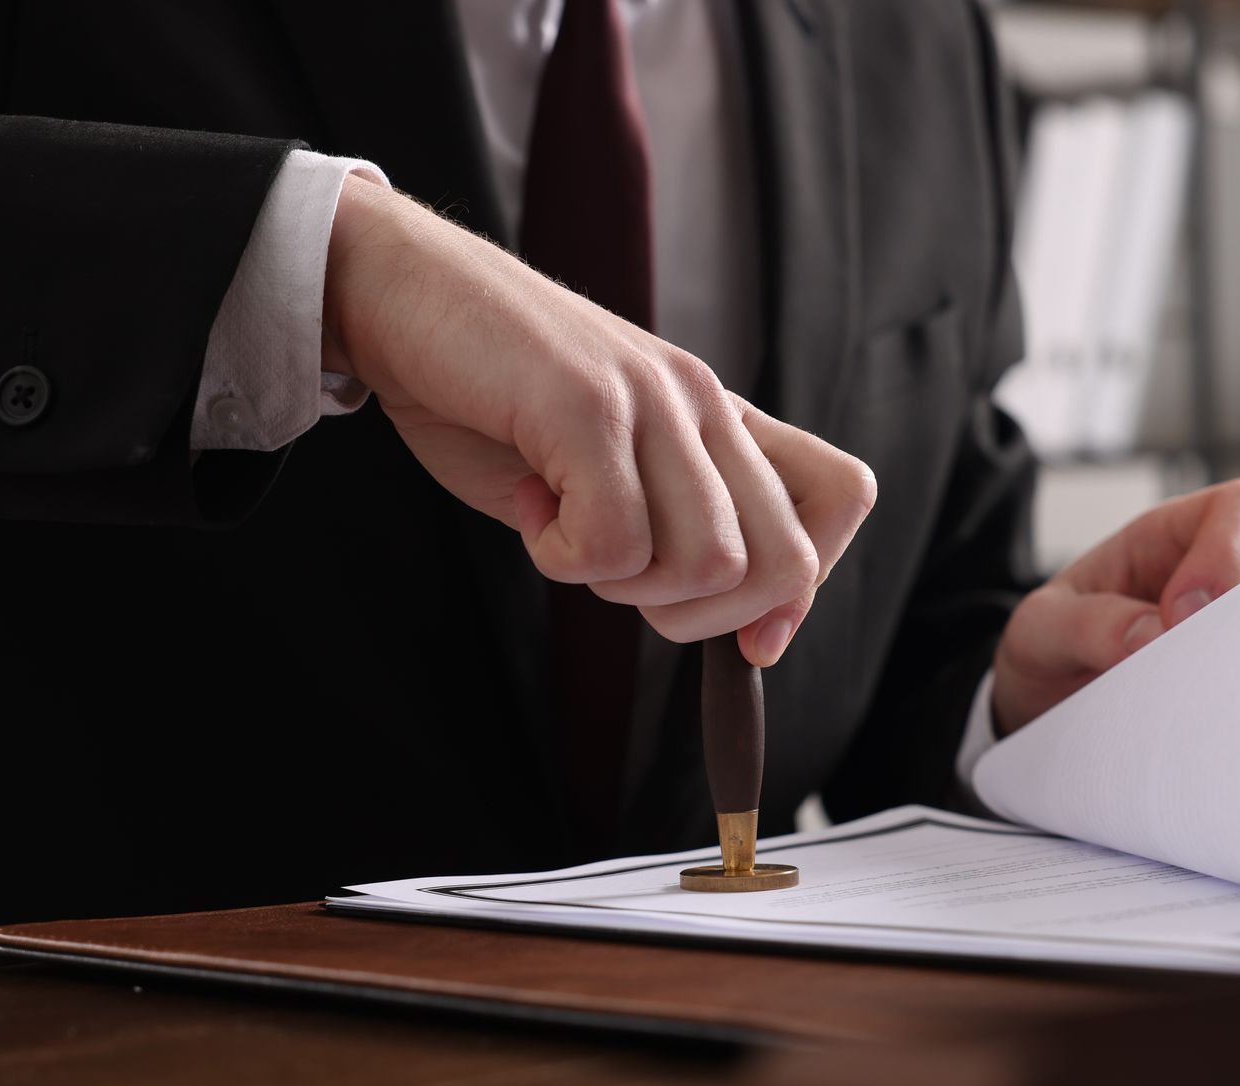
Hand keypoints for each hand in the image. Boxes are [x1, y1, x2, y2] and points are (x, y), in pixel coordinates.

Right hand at [319, 175, 876, 665]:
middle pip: (783, 562)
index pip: (841, 496)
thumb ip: (671, 529)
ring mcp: (651, 398)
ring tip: (562, 528)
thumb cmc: (491, 395)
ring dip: (622, 585)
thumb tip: (743, 634)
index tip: (744, 638)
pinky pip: (613, 542)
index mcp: (719, 417)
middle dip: (698, 617)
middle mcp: (704, 401)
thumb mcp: (605, 468)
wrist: (398, 292)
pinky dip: (561, 560)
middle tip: (615, 574)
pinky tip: (527, 506)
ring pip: (705, 564)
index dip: (804, 588)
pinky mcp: (585, 403)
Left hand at [991, 479, 1239, 735]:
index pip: (1237, 510)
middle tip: (1212, 657)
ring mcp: (1235, 629)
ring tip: (1218, 691)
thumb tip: (1155, 637)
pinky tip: (1228, 716)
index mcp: (1168, 539)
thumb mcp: (1041, 630)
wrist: (1044, 710)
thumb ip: (1087, 625)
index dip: (1227, 554)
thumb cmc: (1048, 651)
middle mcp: (1217, 575)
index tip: (1181, 616)